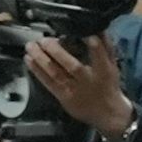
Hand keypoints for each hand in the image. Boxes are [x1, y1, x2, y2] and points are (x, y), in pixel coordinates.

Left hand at [19, 29, 139, 141]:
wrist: (106, 113)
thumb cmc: (108, 85)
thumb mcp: (112, 65)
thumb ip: (106, 47)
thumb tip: (98, 28)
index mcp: (103, 72)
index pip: (100, 58)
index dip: (95, 47)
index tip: (89, 36)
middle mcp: (88, 81)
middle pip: (73, 66)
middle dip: (57, 52)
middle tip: (45, 40)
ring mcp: (74, 90)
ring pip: (56, 74)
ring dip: (41, 59)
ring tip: (31, 46)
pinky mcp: (63, 96)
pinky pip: (48, 83)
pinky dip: (37, 71)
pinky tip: (29, 60)